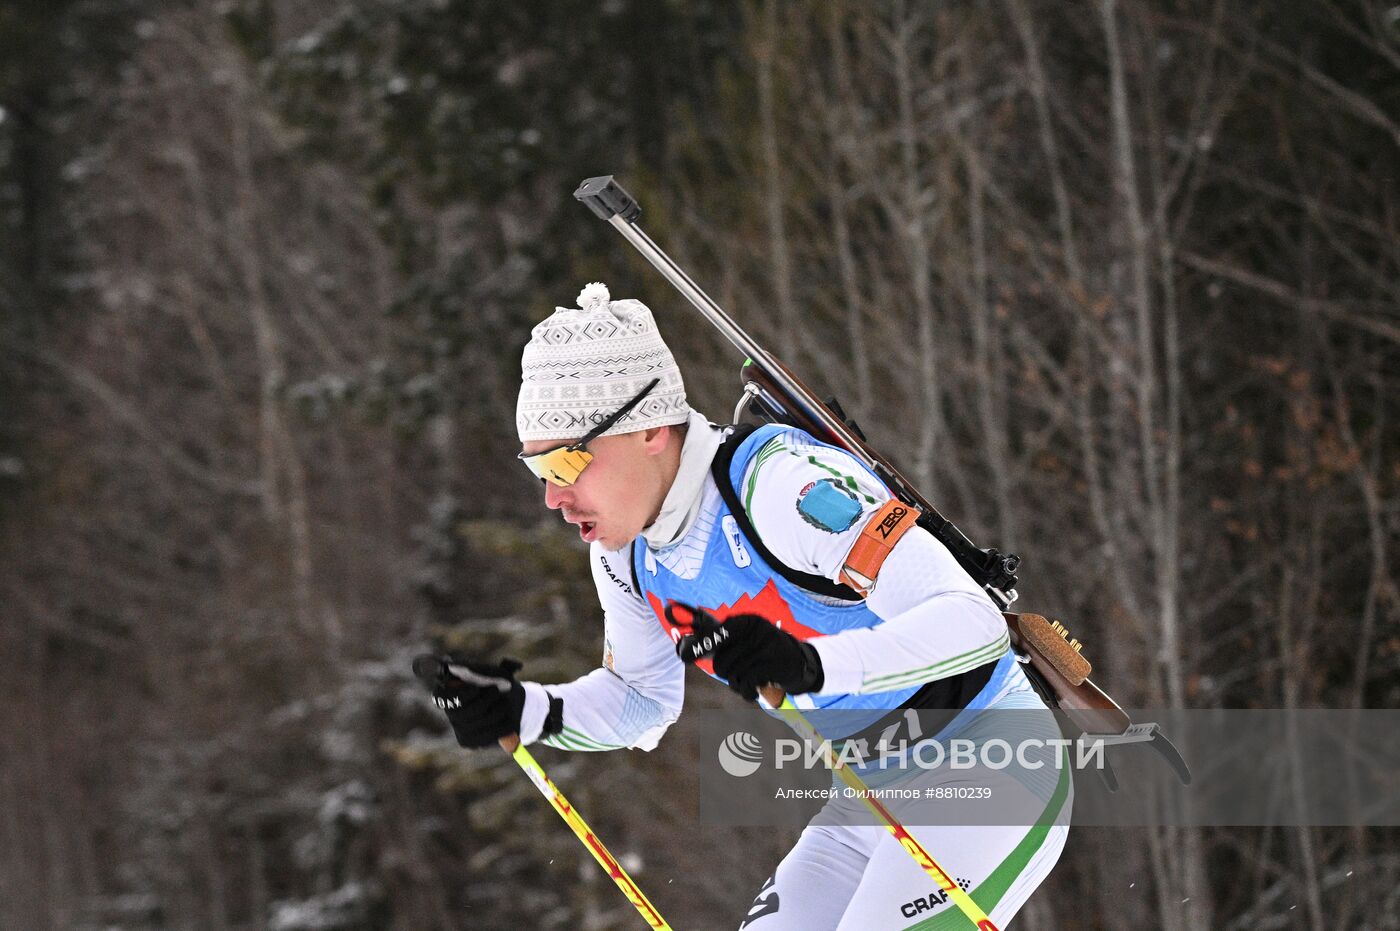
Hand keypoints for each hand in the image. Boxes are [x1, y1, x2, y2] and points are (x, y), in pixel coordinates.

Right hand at [413, 654, 526, 748]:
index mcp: (451, 691)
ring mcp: (458, 729)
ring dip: (497, 712)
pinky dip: (501, 726)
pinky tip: (507, 719)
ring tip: (504, 704)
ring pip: (476, 724)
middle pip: (462, 712)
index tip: (476, 689)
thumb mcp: (495, 673)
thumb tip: (454, 665)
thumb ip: (477, 669)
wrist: (517, 705)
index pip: (440, 696)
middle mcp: (450, 711)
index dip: (458, 694)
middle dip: (484, 701)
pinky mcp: (468, 742)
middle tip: (497, 692)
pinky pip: (485, 736)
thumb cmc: (501, 684)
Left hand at [671, 605, 823, 701]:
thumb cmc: (766, 652)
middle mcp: (755, 629)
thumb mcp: (748, 640)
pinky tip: (753, 691)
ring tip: (748, 681)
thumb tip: (689, 648)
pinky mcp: (773, 663)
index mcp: (746, 621)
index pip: (716, 633)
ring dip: (737, 684)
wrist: (801, 663)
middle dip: (725, 672)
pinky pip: (747, 682)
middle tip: (737, 674)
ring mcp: (765, 646)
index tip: (685, 655)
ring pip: (733, 673)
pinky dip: (747, 691)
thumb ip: (723, 642)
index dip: (700, 646)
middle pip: (722, 660)